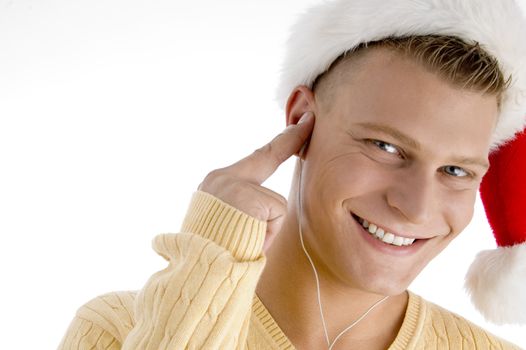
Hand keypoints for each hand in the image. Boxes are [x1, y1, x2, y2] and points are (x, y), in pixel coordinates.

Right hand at [197, 111, 314, 252]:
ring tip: (244, 240)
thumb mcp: (223, 221)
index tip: (301, 124)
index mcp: (216, 183)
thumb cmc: (214, 251)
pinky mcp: (251, 199)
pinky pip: (276, 215)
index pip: (256, 157)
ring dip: (266, 227)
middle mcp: (223, 178)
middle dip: (290, 138)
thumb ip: (246, 205)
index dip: (281, 141)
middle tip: (309, 119)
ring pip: (275, 204)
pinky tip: (250, 240)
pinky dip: (268, 233)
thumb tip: (273, 207)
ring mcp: (237, 185)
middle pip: (267, 158)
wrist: (199, 267)